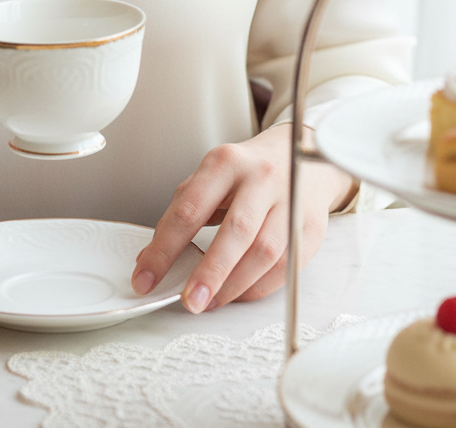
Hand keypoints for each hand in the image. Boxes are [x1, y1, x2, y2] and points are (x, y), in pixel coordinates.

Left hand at [131, 124, 353, 311]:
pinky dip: (257, 287)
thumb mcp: (208, 178)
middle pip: (236, 231)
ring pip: (265, 253)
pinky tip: (236, 293)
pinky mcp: (311, 228)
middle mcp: (261, 179)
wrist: (296, 155)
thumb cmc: (245, 172)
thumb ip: (181, 212)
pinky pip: (285, 267)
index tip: (145, 278)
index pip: (189, 209)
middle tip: (188, 301)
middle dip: (210, 272)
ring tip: (209, 301)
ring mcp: (291, 202)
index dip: (164, 248)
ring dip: (234, 285)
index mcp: (225, 163)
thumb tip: (150, 258)